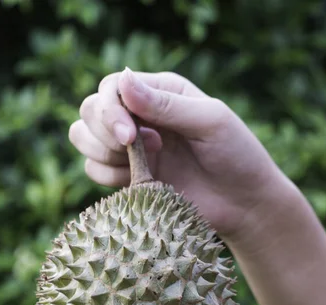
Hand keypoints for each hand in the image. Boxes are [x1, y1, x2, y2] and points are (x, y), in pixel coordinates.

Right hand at [69, 67, 293, 241]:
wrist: (243, 204)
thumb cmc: (237, 156)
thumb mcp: (210, 122)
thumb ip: (166, 104)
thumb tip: (122, 80)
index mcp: (160, 92)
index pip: (112, 87)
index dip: (110, 110)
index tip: (130, 137)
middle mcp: (140, 115)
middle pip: (89, 109)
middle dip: (103, 132)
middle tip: (135, 149)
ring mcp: (130, 146)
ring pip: (81, 137)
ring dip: (101, 152)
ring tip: (139, 165)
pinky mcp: (126, 175)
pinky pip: (92, 168)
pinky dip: (106, 176)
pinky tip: (139, 181)